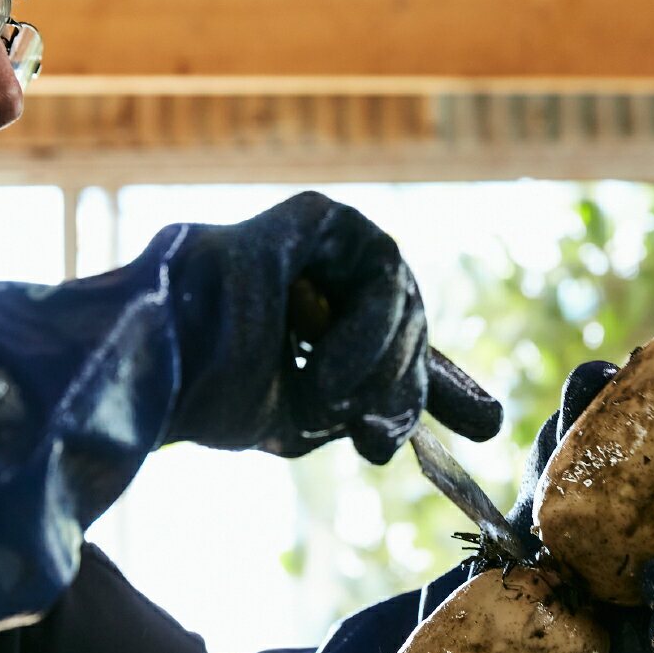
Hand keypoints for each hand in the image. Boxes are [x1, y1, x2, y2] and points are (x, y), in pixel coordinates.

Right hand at [164, 191, 501, 462]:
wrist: (166, 362)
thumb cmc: (220, 395)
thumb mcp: (318, 416)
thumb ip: (383, 404)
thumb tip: (487, 418)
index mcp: (316, 333)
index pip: (399, 353)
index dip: (446, 388)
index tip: (487, 425)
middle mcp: (324, 288)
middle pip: (409, 332)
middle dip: (402, 391)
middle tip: (373, 436)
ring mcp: (321, 251)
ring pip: (404, 304)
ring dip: (377, 369)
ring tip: (325, 399)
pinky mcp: (317, 217)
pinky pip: (381, 266)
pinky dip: (365, 326)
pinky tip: (323, 358)